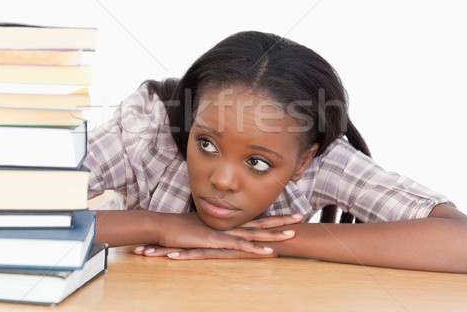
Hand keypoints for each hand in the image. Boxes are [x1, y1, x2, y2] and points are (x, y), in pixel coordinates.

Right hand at [135, 213, 302, 257]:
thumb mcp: (202, 232)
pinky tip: (269, 252)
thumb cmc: (180, 230)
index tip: (289, 214)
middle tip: (302, 215)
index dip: (272, 217)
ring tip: (293, 233)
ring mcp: (225, 233)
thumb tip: (222, 235)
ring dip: (274, 234)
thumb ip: (215, 233)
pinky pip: (240, 247)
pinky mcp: (217, 243)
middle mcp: (229, 225)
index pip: (255, 218)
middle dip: (282, 220)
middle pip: (261, 222)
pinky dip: (256, 250)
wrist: (164, 227)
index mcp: (228, 223)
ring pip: (255, 233)